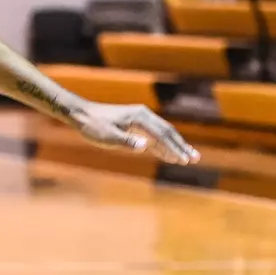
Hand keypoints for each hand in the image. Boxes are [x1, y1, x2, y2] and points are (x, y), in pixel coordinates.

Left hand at [69, 102, 199, 164]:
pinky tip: (169, 155)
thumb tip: (145, 146)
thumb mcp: (107, 136)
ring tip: (188, 158)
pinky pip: (153, 136)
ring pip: (162, 134)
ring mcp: (140, 120)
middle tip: (194, 159)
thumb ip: (126, 141)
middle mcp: (144, 116)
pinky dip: (162, 146)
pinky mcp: (135, 125)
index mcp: (140, 117)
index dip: (174, 148)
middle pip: (168, 132)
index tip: (183, 160)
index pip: (162, 135)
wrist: (81, 114)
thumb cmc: (93, 126)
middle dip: (181, 146)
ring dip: (175, 146)